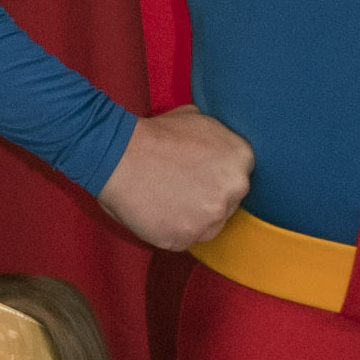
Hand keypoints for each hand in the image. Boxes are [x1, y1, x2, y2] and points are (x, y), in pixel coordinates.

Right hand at [98, 106, 252, 251]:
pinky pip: (183, 240)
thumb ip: (217, 138)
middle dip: (207, 198)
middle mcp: (234, 190)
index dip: (216, 177)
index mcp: (241, 158)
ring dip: (191, 218)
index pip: (238, 177)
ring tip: (165, 199)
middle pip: (227, 204)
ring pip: (207, 226)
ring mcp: (211, 218)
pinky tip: (156, 211)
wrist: (118, 155)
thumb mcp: (196, 119)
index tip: (199, 176)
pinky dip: (170, 230)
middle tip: (180, 188)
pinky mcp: (185, 238)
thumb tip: (218, 144)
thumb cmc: (153, 135)